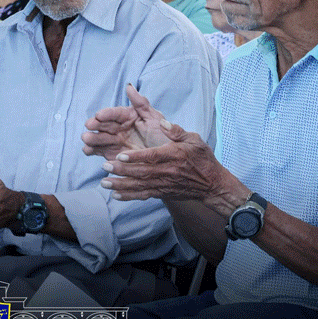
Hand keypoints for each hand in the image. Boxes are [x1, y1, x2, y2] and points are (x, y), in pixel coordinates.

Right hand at [82, 84, 171, 159]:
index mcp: (128, 116)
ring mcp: (114, 141)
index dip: (107, 113)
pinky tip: (87, 150)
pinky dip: (91, 150)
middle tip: (89, 126)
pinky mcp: (110, 154)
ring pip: (99, 137)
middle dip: (95, 125)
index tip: (99, 115)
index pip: (115, 113)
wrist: (167, 158)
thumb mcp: (155, 118)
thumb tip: (129, 86)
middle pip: (104, 125)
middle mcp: (119, 128)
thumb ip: (141, 103)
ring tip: (86, 139)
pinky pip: (98, 151)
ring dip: (91, 138)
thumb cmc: (163, 136)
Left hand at [100, 119, 233, 210]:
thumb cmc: (202, 159)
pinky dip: (129, 196)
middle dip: (122, 170)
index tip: (120, 154)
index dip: (136, 156)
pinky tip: (115, 195)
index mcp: (174, 156)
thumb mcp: (194, 139)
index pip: (152, 156)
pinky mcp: (162, 193)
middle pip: (142, 172)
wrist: (212, 184)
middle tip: (105, 166)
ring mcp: (164, 184)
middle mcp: (167, 172)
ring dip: (121, 185)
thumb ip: (177, 131)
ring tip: (104, 183)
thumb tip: (162, 123)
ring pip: (140, 185)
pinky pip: (144, 195)